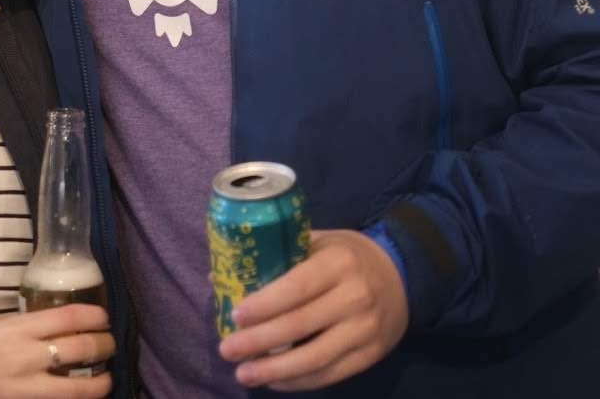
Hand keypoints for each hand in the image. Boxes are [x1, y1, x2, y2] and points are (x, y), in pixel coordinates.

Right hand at [0, 304, 114, 397]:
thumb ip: (24, 323)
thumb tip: (52, 321)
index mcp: (21, 328)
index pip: (69, 317)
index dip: (94, 316)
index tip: (104, 317)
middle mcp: (29, 356)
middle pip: (80, 349)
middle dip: (103, 346)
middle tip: (110, 344)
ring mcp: (28, 388)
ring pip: (76, 388)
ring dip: (98, 384)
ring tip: (107, 379)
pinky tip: (82, 397)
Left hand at [217, 229, 407, 391]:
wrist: (402, 274)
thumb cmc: (346, 254)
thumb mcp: (318, 241)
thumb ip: (276, 254)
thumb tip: (219, 272)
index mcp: (337, 262)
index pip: (296, 288)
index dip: (264, 305)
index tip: (235, 316)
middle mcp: (354, 297)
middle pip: (299, 326)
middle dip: (259, 341)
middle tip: (228, 349)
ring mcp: (365, 330)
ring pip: (314, 358)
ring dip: (275, 371)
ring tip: (244, 374)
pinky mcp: (371, 355)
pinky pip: (330, 374)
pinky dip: (299, 381)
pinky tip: (274, 381)